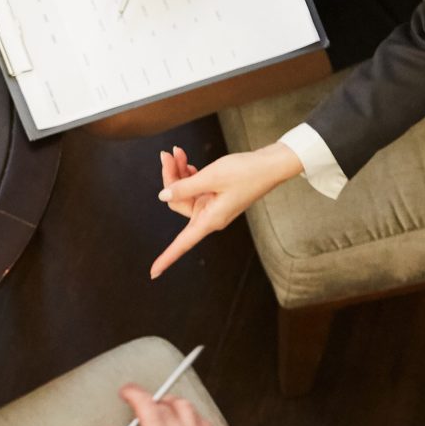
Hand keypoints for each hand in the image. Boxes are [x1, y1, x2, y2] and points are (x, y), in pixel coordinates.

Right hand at [99, 386, 221, 425]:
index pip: (147, 405)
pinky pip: (204, 423)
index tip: (127, 392)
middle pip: (167, 404)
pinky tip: (186, 424)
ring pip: (189, 409)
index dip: (134, 394)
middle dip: (151, 400)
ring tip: (164, 410)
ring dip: (173, 404)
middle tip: (142, 406)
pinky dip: (192, 418)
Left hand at [150, 144, 302, 277]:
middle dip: (170, 178)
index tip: (153, 273)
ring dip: (179, 172)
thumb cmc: (246, 172)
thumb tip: (163, 196)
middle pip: (178, 203)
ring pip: (184, 192)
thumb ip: (185, 187)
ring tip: (177, 152)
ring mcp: (213, 205)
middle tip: (168, 155)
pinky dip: (189, 174)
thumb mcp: (212, 177)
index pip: (183, 244)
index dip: (167, 258)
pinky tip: (187, 161)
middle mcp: (210, 216)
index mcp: (210, 219)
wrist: (271, 164)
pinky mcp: (216, 194)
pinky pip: (195, 188)